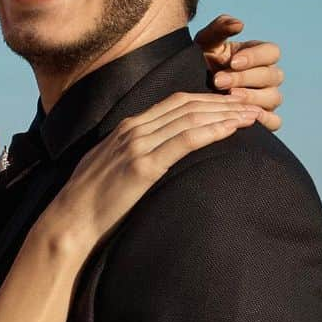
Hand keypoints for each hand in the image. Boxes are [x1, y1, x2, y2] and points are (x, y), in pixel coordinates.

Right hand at [43, 92, 259, 252]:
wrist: (69, 222)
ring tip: (252, 116)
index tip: (232, 104)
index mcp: (126, 128)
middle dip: (223, 103)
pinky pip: (185, 141)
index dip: (207, 99)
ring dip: (226, 115)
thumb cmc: (89, 202)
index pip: (175, 103)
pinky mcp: (143, 167)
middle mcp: (133, 130)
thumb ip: (131, 155)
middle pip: (188, 105)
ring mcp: (137, 146)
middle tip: (252, 105)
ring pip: (191, 119)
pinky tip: (232, 130)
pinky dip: (212, 131)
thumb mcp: (110, 167)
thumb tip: (152, 157)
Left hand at [194, 14, 283, 131]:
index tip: (233, 61)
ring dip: (251, 98)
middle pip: (272, 76)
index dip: (255, 57)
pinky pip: (274, 122)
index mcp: (259, 55)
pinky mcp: (263, 119)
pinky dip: (264, 120)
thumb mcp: (206, 43)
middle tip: (219, 81)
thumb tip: (239, 24)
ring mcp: (267, 98)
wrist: (190, 87)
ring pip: (273, 97)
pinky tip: (243, 118)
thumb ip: (220, 28)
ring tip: (228, 98)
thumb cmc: (201, 61)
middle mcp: (268, 77)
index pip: (272, 52)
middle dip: (245, 78)